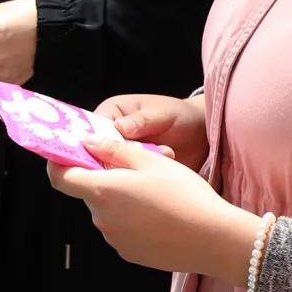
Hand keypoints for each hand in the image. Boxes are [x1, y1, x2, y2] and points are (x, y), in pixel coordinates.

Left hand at [45, 137, 255, 280]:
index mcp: (101, 191)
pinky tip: (159, 215)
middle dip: (103, 179)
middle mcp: (101, 218)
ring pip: (107, 211)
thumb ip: (112, 149)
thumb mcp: (149, 160)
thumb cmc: (183, 193)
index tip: (67, 153)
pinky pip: (122, 230)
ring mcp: (115, 240)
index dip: (58, 163)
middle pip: (89, 193)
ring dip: (120, 200)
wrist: (214, 239)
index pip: (60, 178)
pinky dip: (132, 219)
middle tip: (133, 168)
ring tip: (154, 193)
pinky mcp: (130, 254)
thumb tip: (87, 143)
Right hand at [95, 92, 210, 168]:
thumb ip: (140, 121)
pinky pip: (128, 178)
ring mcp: (122, 154)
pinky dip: (143, 176)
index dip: (92, 143)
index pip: (90, 130)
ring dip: (134, 167)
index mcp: (111, 113)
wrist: (200, 134)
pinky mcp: (133, 170)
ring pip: (113, 167)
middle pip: (98, 153)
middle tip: (139, 157)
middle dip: (116, 158)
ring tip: (163, 153)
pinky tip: (163, 166)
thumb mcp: (160, 114)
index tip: (105, 153)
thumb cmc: (178, 115)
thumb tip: (119, 128)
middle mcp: (111, 135)